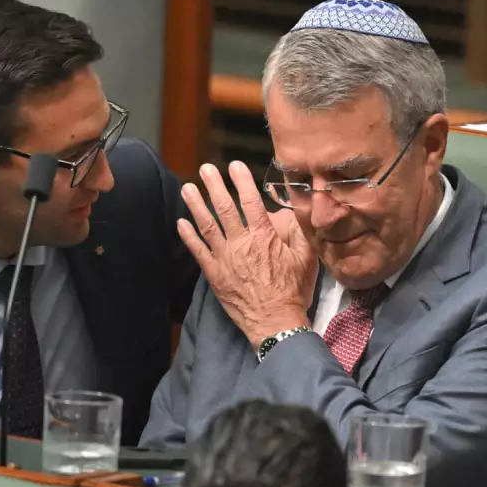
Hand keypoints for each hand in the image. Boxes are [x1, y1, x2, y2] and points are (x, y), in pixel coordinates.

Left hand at [177, 162, 316, 348]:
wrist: (275, 322)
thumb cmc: (293, 291)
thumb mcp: (306, 258)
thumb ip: (299, 231)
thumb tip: (295, 210)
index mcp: (263, 236)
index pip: (250, 201)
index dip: (242, 181)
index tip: (234, 165)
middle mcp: (240, 243)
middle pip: (224, 208)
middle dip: (214, 186)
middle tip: (205, 169)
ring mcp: (224, 258)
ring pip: (207, 226)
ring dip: (195, 205)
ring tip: (187, 188)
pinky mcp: (214, 274)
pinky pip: (198, 251)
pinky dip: (188, 236)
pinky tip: (181, 222)